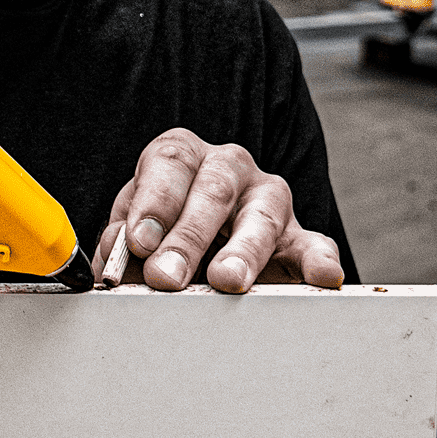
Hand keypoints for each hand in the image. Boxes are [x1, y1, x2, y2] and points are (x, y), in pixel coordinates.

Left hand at [92, 128, 343, 293]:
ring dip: (242, 250)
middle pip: (213, 191)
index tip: (138, 241)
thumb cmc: (162, 235)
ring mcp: (269, 200)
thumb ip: (120, 243)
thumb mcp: (134, 233)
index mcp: (184, 157)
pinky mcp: (299, 237)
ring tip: (226, 280)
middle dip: (187, 237)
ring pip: (262, 215)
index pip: (169, 163)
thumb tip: (115, 254)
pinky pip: (315, 244)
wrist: (202, 251)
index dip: (153, 201)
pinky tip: (321, 276)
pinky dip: (319, 260)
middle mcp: (229, 168)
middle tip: (166, 277)